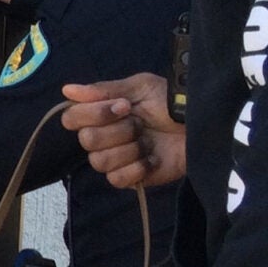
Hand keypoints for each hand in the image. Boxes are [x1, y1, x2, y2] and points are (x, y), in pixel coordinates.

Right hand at [61, 74, 186, 188]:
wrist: (200, 124)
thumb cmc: (170, 102)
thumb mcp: (140, 87)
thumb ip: (103, 90)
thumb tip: (67, 90)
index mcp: (100, 115)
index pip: (72, 118)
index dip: (95, 114)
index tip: (124, 107)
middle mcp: (102, 138)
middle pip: (87, 141)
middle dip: (119, 130)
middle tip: (141, 125)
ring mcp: (116, 159)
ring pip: (100, 161)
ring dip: (129, 149)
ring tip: (149, 142)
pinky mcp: (131, 179)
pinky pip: (117, 179)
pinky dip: (137, 168)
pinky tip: (153, 158)